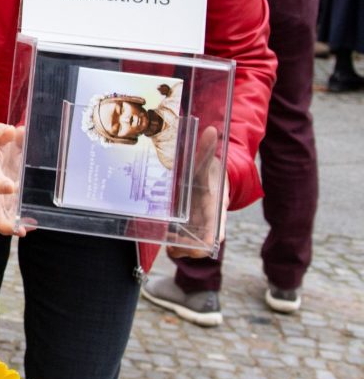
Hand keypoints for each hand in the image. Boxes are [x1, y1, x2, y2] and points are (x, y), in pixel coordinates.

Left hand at [167, 126, 224, 259]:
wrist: (213, 177)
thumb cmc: (210, 171)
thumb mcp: (208, 161)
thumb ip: (207, 149)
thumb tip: (211, 130)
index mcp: (215, 206)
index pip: (218, 228)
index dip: (211, 238)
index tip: (204, 246)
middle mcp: (209, 220)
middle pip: (203, 244)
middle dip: (189, 248)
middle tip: (173, 247)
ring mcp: (198, 225)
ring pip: (191, 245)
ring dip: (179, 248)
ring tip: (165, 243)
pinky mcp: (188, 226)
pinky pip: (182, 239)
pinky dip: (173, 242)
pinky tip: (161, 237)